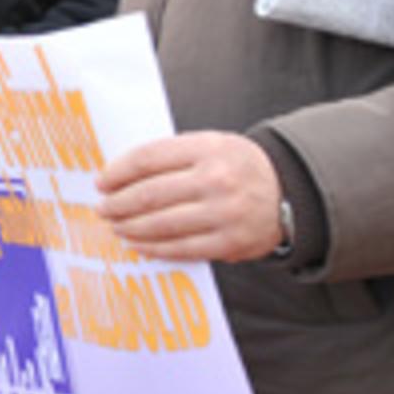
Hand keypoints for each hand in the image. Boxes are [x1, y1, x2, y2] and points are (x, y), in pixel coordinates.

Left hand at [98, 132, 284, 262]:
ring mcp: (224, 214)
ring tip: (116, 226)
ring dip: (130, 228)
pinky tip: (138, 244)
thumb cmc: (238, 166)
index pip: (147, 159)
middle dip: (118, 204)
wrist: (291, 191)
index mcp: (208, 148)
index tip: (102, 182)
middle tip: (103, 209)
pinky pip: (181, 248)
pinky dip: (154, 248)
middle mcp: (216, 180)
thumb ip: (171, 156)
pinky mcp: (230, 242)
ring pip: (161, 224)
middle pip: (149, 194)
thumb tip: (120, 177)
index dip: (118, 172)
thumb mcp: (210, 145)